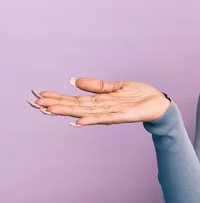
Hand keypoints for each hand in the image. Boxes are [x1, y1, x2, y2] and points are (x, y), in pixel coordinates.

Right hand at [27, 77, 170, 125]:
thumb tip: (74, 81)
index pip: (75, 99)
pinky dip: (91, 119)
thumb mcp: (116, 86)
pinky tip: (78, 121)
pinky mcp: (124, 115)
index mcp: (101, 101)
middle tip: (36, 104)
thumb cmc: (140, 96)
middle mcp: (103, 108)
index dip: (58, 97)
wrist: (160, 103)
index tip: (40, 95)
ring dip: (68, 112)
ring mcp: (112, 113)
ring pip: (86, 112)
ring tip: (50, 111)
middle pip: (76, 106)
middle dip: (57, 105)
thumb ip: (97, 86)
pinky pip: (105, 118)